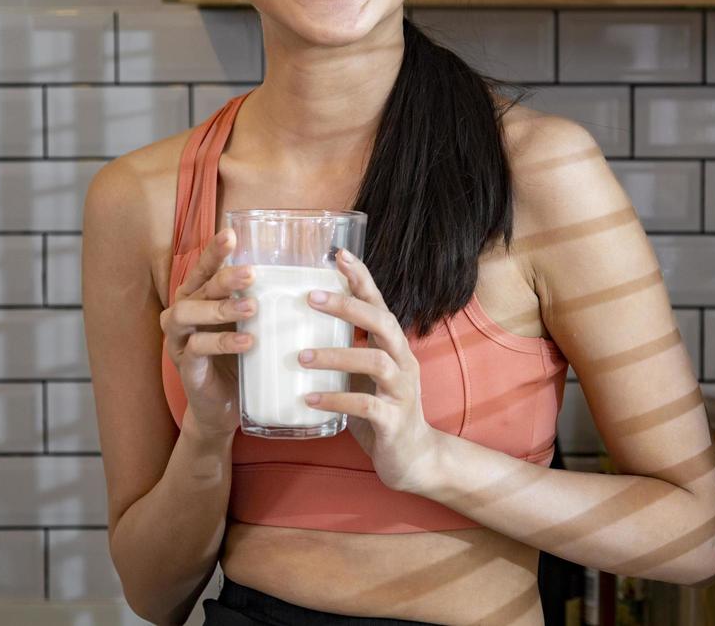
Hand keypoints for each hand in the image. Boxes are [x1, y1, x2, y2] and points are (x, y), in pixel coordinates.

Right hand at [159, 228, 256, 439]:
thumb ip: (266, 300)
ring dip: (220, 307)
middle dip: (224, 277)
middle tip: (252, 272)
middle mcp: (183, 312)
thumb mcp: (253, 324)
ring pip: (188, 313)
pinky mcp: (186, 367)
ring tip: (252, 306)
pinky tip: (247, 341)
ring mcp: (179, 340)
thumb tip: (314, 274)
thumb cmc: (241, 357)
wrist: (224, 406)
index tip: (231, 234)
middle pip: (198, 286)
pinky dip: (222, 342)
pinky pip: (197, 349)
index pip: (204, 268)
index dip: (214, 251)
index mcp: (198, 297)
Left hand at [300, 249, 438, 493]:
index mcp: (395, 346)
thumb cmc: (382, 411)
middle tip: (311, 297)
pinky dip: (336, 399)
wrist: (414, 460)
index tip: (338, 254)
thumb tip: (300, 327)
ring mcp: (402, 390)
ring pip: (375, 360)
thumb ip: (347, 351)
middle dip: (348, 306)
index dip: (361, 278)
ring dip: (336, 354)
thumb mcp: (366, 376)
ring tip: (301, 356)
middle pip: (383, 322)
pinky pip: (365, 404)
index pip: (380, 303)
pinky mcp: (394, 420)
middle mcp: (403, 361)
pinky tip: (309, 399)